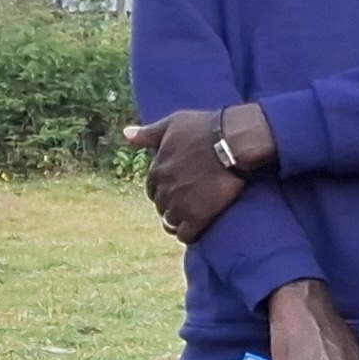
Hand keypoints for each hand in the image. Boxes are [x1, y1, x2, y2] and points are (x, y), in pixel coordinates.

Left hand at [120, 103, 274, 243]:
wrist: (232, 142)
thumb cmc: (204, 128)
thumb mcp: (173, 124)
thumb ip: (149, 133)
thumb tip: (126, 134)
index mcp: (156, 170)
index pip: (152, 189)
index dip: (165, 188)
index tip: (179, 186)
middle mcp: (164, 190)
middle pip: (161, 206)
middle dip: (171, 204)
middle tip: (189, 200)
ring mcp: (179, 205)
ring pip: (171, 222)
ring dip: (180, 220)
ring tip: (193, 214)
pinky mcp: (197, 218)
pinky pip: (185, 235)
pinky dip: (189, 234)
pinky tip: (197, 227)